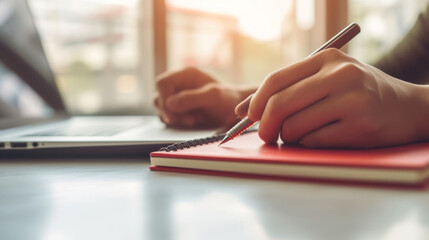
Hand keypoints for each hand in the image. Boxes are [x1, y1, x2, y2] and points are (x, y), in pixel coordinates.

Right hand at [155, 67, 253, 128]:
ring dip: (175, 118)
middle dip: (170, 111)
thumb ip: (192, 98)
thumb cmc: (228, 99)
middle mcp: (179, 85)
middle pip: (159, 97)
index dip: (164, 97)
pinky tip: (193, 122)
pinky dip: (178, 123)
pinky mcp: (180, 111)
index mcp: (185, 75)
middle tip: (188, 120)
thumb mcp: (213, 96)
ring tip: (194, 120)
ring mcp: (178, 98)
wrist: (238, 111)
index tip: (173, 110)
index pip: (162, 83)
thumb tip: (169, 103)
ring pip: (162, 109)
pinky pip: (169, 118)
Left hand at [235, 49, 428, 147]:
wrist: (410, 107)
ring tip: (305, 133)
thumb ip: (291, 89)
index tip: (250, 116)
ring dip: (290, 136)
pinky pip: (314, 141)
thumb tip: (244, 109)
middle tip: (266, 136)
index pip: (276, 80)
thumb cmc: (360, 93)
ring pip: (294, 126)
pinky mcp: (360, 126)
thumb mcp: (329, 79)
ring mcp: (352, 100)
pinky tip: (327, 136)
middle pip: (280, 104)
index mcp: (327, 59)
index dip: (256, 101)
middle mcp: (340, 75)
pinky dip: (310, 144)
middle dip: (265, 125)